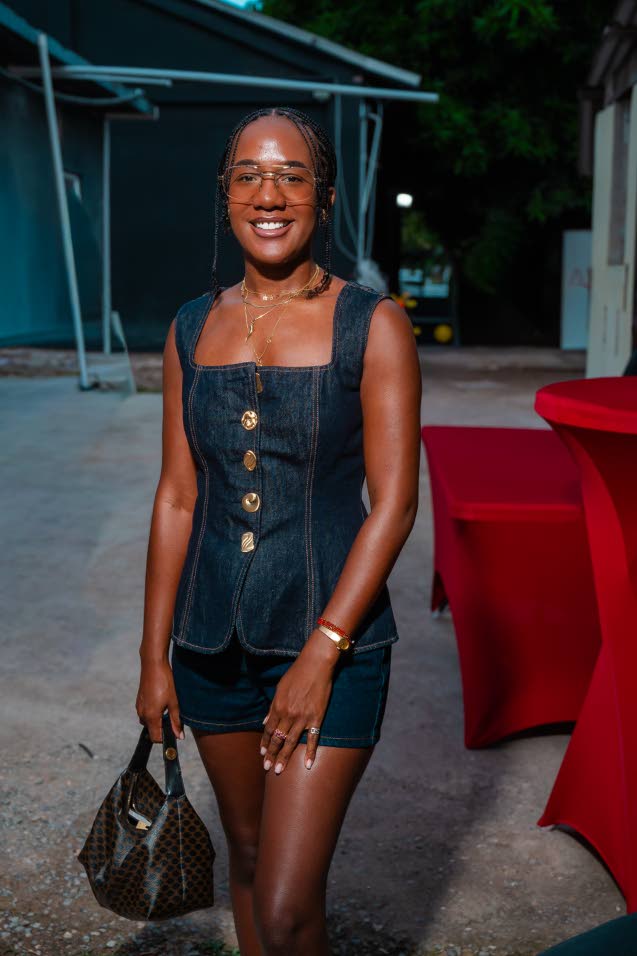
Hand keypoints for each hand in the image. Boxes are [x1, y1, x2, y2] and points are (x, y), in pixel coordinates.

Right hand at [136, 658, 183, 743]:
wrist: (153, 665)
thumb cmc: (165, 682)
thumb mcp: (174, 702)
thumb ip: (176, 721)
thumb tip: (179, 736)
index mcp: (150, 716)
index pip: (155, 738)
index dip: (165, 738)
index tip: (174, 733)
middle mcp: (142, 714)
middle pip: (152, 730)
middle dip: (162, 728)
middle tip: (173, 717)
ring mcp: (139, 707)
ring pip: (149, 721)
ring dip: (158, 720)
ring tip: (168, 707)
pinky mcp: (139, 701)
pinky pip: (146, 713)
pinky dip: (153, 712)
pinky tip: (161, 701)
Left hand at [260, 628, 339, 772]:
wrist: (316, 665)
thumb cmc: (296, 674)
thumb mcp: (279, 689)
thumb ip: (272, 707)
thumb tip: (265, 722)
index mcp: (278, 707)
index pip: (268, 730)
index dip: (265, 743)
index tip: (262, 754)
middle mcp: (288, 715)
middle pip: (277, 739)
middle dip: (272, 755)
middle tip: (268, 768)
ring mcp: (303, 718)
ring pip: (291, 742)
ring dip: (284, 757)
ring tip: (279, 770)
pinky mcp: (316, 718)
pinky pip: (313, 739)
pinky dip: (310, 753)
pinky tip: (307, 765)